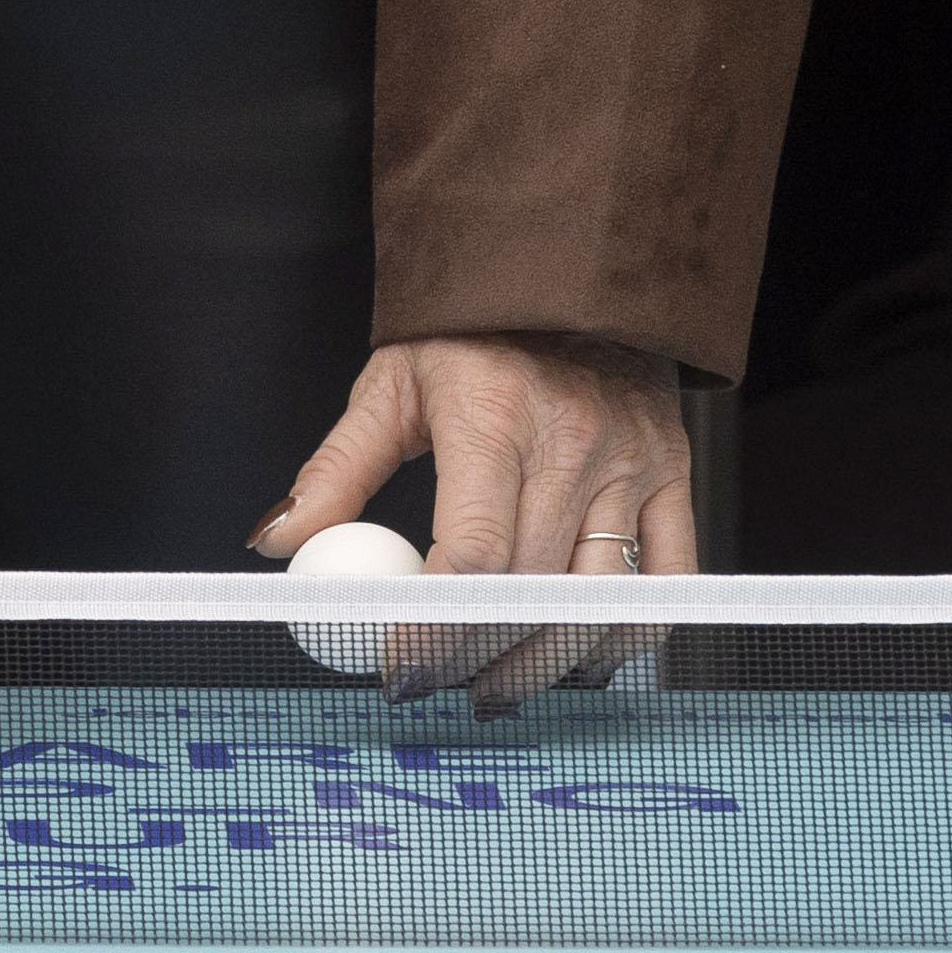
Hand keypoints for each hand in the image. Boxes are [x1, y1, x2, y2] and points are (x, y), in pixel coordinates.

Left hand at [252, 329, 697, 704]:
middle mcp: (574, 444)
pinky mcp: (674, 478)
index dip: (434, 625)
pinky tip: (577, 656)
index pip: (474, 552)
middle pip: (532, 590)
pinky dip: (624, 634)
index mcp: (493, 416)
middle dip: (476, 656)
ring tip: (492, 686)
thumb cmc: (468, 328)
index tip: (397, 668)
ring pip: (600, 600)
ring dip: (544, 662)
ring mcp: (634, 464)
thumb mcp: (389, 384)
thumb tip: (277, 544)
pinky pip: (667, 583)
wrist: (570, 266)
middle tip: (432, 686)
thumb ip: (335, 469)